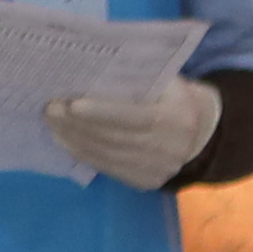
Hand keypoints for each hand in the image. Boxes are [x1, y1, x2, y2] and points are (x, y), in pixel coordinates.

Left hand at [47, 78, 220, 190]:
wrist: (202, 134)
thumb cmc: (175, 98)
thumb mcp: (169, 83)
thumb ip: (139, 79)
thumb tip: (90, 70)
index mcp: (176, 118)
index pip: (134, 117)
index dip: (101, 112)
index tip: (71, 104)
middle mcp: (168, 148)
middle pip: (114, 138)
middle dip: (77, 124)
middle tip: (50, 108)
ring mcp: (157, 169)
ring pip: (105, 155)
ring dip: (73, 138)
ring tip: (52, 121)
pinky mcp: (145, 182)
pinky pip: (106, 167)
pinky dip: (82, 152)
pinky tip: (65, 138)